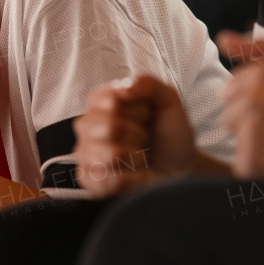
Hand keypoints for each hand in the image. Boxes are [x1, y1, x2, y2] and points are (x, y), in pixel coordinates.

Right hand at [73, 75, 199, 196]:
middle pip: (110, 127)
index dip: (137, 110)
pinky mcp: (89, 179)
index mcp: (101, 101)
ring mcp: (85, 153)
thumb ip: (148, 84)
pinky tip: (135, 173)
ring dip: (136, 158)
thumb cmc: (168, 133)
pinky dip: (131, 178)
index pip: (111, 101)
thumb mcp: (167, 100)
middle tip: (144, 137)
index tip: (147, 115)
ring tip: (139, 156)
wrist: (178, 165)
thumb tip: (126, 87)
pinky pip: (107, 180)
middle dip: (138, 135)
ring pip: (111, 154)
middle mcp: (88, 125)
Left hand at [217, 31, 263, 191]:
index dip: (251, 100)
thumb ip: (256, 48)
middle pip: (229, 116)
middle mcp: (253, 99)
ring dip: (255, 144)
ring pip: (236, 139)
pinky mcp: (256, 159)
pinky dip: (259, 166)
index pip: (229, 91)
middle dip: (250, 121)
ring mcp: (253, 129)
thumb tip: (223, 40)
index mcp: (259, 75)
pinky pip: (242, 164)